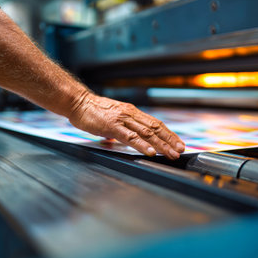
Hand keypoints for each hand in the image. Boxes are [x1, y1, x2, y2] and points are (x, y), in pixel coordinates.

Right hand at [69, 92, 184, 158]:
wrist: (78, 102)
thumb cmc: (93, 111)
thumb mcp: (114, 118)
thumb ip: (124, 128)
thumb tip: (132, 139)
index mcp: (132, 112)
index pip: (156, 124)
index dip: (169, 134)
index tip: (179, 144)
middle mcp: (130, 114)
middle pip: (155, 128)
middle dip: (169, 140)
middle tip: (180, 151)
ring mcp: (122, 120)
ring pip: (146, 133)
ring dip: (160, 145)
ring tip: (170, 154)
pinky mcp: (112, 126)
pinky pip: (130, 137)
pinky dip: (142, 145)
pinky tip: (150, 152)